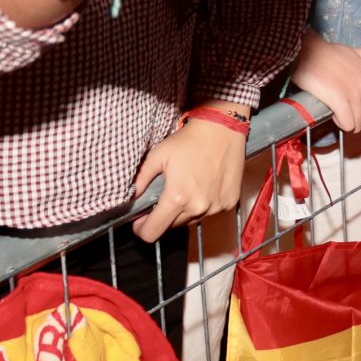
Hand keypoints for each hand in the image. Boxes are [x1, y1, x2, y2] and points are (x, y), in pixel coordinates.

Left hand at [130, 114, 246, 242]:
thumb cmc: (190, 140)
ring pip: (191, 220)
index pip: (152, 232)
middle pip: (171, 227)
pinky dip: (204, 203)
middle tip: (167, 194)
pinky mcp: (228, 202)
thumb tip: (131, 198)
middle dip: (165, 215)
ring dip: (185, 210)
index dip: (142, 229)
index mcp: (177, 197)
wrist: (222, 129)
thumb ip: (141, 180)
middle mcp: (197, 207)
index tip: (141, 221)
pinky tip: (204, 185)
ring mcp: (215, 207)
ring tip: (187, 186)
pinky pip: (209, 211)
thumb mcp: (158, 156)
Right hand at [290, 31, 360, 132]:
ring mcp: (354, 94)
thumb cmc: (329, 53)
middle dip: (359, 121)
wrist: (308, 53)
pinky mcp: (340, 101)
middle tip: (346, 115)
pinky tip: (334, 115)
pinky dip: (341, 123)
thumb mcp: (355, 52)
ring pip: (358, 123)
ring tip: (338, 113)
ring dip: (348, 123)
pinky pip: (347, 124)